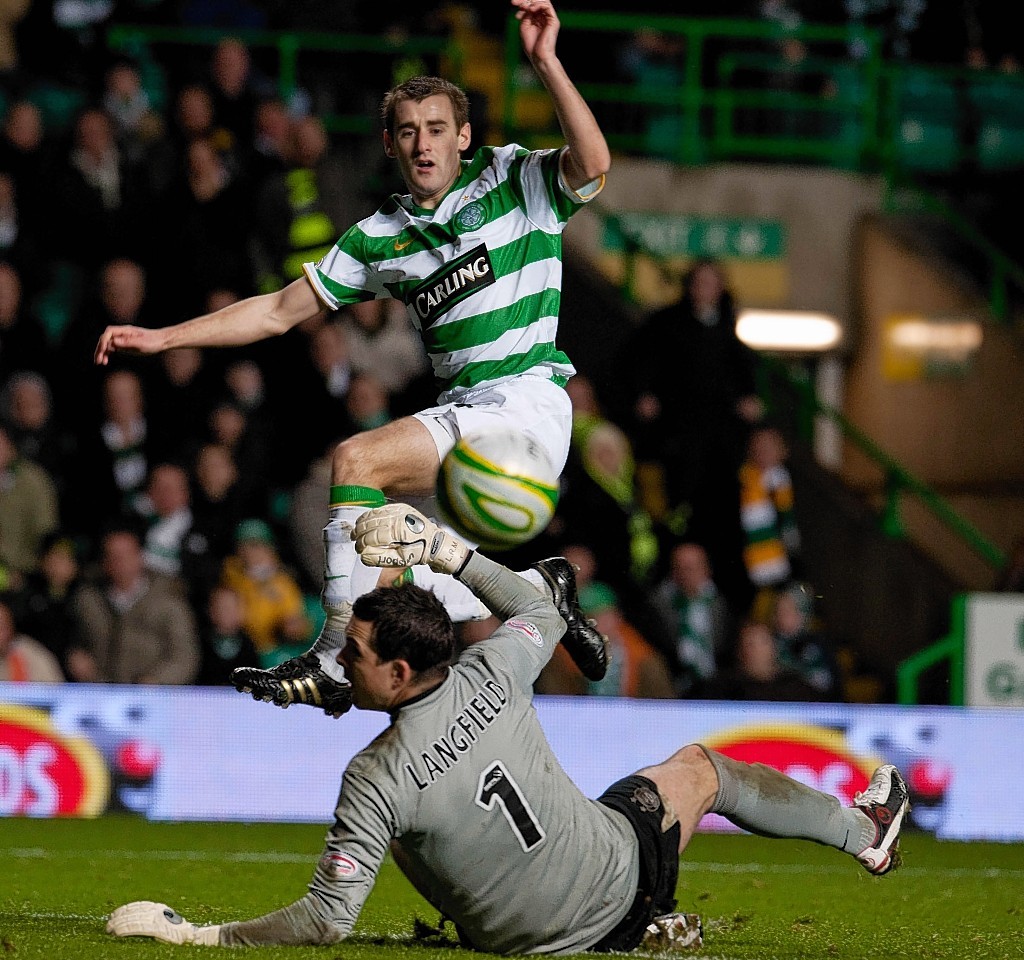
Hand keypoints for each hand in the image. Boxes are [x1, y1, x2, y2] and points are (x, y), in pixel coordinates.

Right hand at [94, 325, 166, 364]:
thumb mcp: (142, 343)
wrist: (161, 341)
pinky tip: (105, 361)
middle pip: (106, 339)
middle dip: (100, 349)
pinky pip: (112, 349)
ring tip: (99, 363)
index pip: (109, 332)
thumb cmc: (153, 341)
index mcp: (126, 330)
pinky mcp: (124, 345)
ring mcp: (122, 339)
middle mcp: (122, 334)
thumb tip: (114, 341)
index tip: (104, 350)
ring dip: (102, 353)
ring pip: (107, 345)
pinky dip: (107, 354)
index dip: (104, 341)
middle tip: (97, 360)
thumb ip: (128, 342)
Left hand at [106, 902, 219, 944]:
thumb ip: (153, 919)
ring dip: (120, 924)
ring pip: (134, 919)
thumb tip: (134, 920)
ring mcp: (158, 919)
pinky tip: (118, 932)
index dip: (125, 910)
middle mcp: (158, 911)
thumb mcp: (165, 922)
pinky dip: (127, 929)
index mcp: (159, 908)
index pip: (138, 906)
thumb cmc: (178, 934)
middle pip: (134, 912)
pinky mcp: (159, 928)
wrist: (192, 937)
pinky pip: (139, 928)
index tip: (113, 915)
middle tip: (107, 925)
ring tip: (110, 929)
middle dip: (119, 918)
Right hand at [354, 503, 469, 574]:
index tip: (358, 549)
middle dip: (359, 532)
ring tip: (357, 531)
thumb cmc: (420, 553)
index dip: (362, 543)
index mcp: (398, 531)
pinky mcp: (401, 507)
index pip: (373, 536)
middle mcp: (398, 517)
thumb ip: (380, 558)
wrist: (435, 542)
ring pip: (373, 514)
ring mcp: (400, 510)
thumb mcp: (401, 560)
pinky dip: (371, 515)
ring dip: (362, 522)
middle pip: (370, 523)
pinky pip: (381, 509)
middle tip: (354, 540)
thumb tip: (363, 555)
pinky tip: (366, 521)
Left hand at [513, 0, 558, 63]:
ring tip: (523, 7)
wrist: (539, 57)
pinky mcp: (554, 20)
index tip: (513, 3)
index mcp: (537, 19)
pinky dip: (538, 4)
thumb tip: (526, 5)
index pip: (531, 5)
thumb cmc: (532, 46)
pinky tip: (530, 9)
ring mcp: (549, 19)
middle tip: (514, 2)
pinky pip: (547, 5)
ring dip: (530, 2)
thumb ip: (525, 14)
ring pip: (542, 1)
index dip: (522, 2)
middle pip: (536, 1)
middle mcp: (544, 17)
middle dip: (524, 0)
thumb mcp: (524, 26)